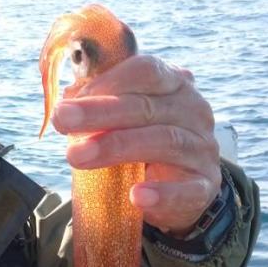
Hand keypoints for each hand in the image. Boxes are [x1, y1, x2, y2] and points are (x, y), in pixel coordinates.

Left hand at [50, 55, 222, 235]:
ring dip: (117, 147)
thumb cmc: (145, 141)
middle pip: (147, 106)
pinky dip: (162, 193)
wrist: (183, 187)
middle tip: (62, 121)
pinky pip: (187, 189)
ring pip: (164, 141)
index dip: (107, 82)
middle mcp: (193, 110)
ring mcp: (202, 148)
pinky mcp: (204, 185)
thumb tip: (67, 103)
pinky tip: (137, 195)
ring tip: (78, 156)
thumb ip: (101, 107)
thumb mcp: (126, 118)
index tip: (70, 102)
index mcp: (174, 84)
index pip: (146, 71)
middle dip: (99, 113)